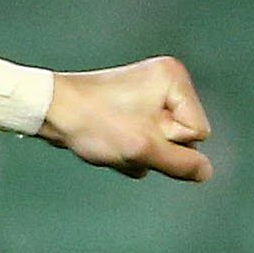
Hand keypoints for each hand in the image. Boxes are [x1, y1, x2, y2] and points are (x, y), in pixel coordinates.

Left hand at [41, 57, 212, 180]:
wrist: (48, 112)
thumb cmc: (94, 123)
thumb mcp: (142, 149)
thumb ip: (180, 164)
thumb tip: (205, 172)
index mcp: (174, 79)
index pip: (198, 132)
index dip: (168, 142)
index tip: (136, 130)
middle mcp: (165, 81)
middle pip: (181, 138)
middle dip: (152, 149)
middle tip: (120, 138)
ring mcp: (147, 95)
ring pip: (160, 144)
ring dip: (136, 153)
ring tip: (110, 139)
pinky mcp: (130, 109)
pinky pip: (142, 141)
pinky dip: (125, 149)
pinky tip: (104, 140)